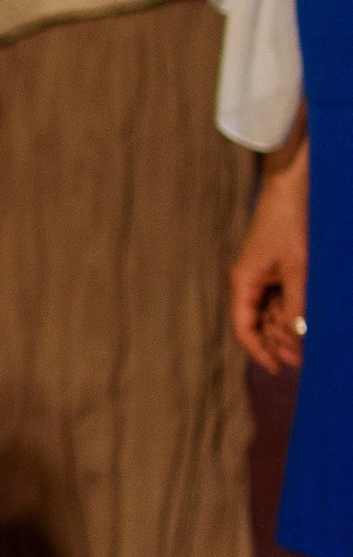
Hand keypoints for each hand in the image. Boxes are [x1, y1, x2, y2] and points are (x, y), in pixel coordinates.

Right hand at [231, 139, 310, 371]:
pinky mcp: (276, 268)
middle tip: (308, 359)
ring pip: (273, 314)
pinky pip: (282, 298)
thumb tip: (299, 337)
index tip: (280, 371)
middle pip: (260, 325)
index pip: (245, 330)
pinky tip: (310, 319)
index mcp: (244, 283)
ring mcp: (262, 276)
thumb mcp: (298, 269)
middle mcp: (248, 283)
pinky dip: (294, 311)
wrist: (293, 185)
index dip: (261, 353)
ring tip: (313, 341)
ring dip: (290, 328)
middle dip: (281, 343)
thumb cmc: (291, 223)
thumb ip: (297, 305)